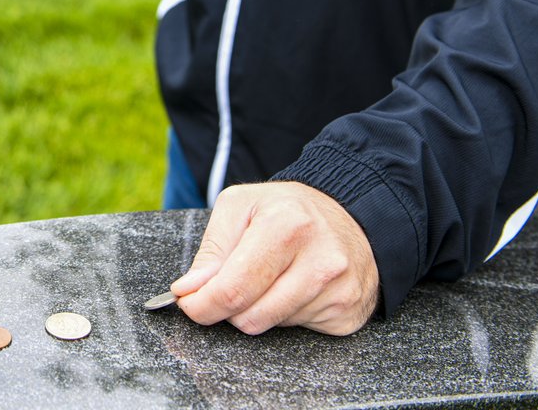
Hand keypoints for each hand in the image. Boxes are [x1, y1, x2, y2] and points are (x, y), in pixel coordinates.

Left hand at [171, 182, 379, 335]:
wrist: (349, 216)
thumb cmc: (286, 210)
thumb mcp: (240, 207)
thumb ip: (211, 250)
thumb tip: (188, 290)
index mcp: (286, 225)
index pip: (232, 288)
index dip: (202, 304)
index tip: (189, 303)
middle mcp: (320, 259)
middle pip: (250, 315)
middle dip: (226, 308)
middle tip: (226, 287)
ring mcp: (339, 289)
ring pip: (271, 325)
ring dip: (256, 309)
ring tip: (267, 278)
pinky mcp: (348, 313)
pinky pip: (297, 331)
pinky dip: (284, 314)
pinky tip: (293, 287)